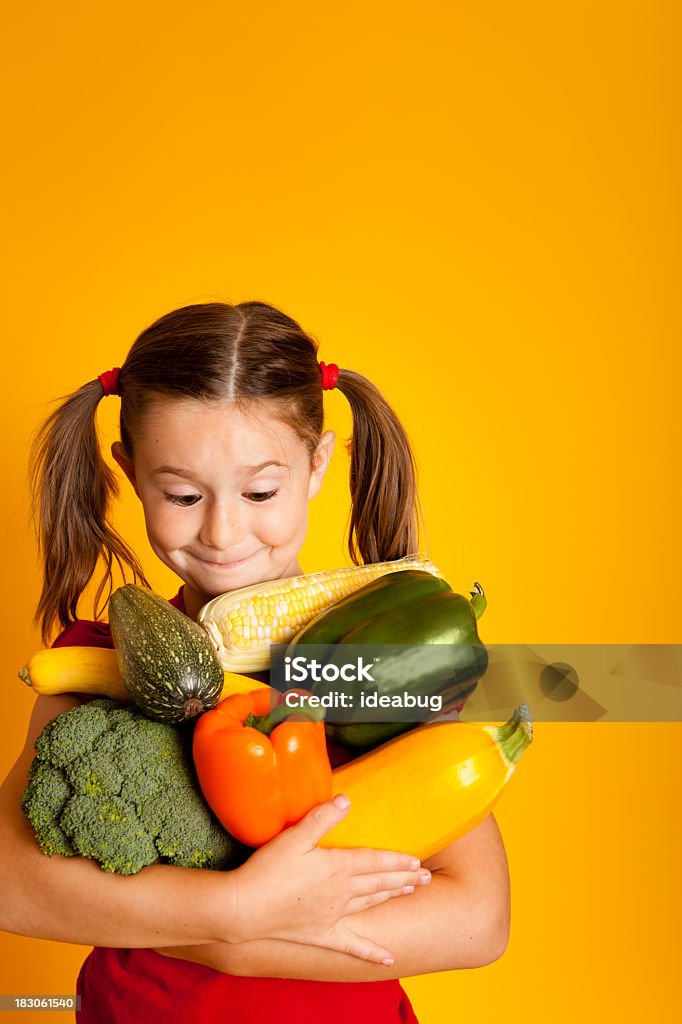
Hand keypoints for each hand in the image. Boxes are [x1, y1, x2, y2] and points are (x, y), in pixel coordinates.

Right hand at [227, 794, 429, 963]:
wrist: (244, 909)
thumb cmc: (267, 870)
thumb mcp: (294, 836)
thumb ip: (322, 817)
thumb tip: (346, 798)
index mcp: (337, 867)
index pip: (375, 861)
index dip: (397, 860)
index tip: (417, 859)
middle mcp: (341, 893)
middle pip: (379, 883)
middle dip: (404, 878)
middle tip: (427, 876)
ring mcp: (333, 916)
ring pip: (371, 905)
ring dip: (392, 898)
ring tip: (410, 892)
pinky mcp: (322, 935)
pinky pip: (352, 945)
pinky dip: (372, 952)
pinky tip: (389, 959)